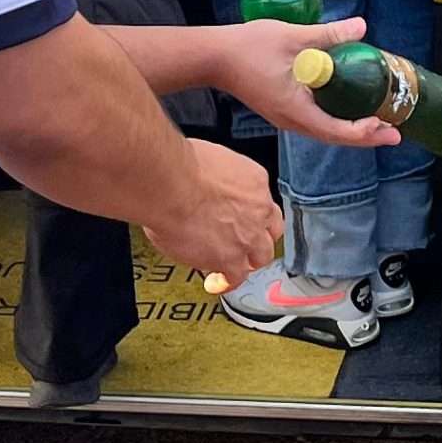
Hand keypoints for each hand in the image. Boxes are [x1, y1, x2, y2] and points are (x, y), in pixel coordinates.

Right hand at [160, 137, 283, 293]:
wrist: (171, 185)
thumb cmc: (179, 167)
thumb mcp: (210, 159)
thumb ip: (217, 177)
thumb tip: (203, 182)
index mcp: (254, 180)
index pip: (262, 201)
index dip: (253, 212)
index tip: (244, 216)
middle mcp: (258, 209)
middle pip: (270, 231)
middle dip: (259, 238)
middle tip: (246, 243)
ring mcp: (248, 236)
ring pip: (260, 256)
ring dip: (248, 262)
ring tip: (236, 267)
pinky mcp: (231, 258)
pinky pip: (236, 277)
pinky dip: (227, 282)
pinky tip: (217, 282)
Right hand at [213, 16, 398, 146]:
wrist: (213, 56)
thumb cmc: (249, 48)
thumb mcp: (294, 37)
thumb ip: (328, 35)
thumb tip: (361, 27)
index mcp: (296, 110)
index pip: (337, 131)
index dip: (365, 132)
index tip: (389, 127)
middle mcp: (291, 120)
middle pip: (335, 137)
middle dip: (366, 135)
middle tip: (395, 130)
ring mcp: (285, 118)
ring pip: (325, 131)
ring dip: (352, 128)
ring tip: (378, 121)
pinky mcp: (281, 110)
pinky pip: (315, 122)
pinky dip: (336, 119)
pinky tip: (348, 106)